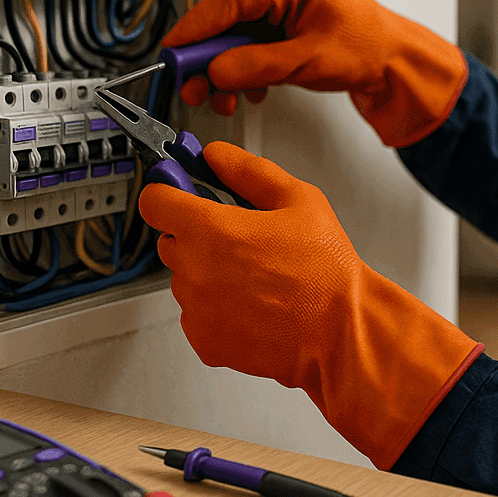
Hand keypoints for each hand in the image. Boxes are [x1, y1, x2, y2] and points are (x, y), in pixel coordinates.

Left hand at [138, 142, 482, 468]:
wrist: (342, 330)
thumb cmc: (326, 270)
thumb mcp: (298, 198)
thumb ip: (247, 170)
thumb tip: (217, 156)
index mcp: (211, 229)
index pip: (154, 201)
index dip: (170, 193)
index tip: (182, 194)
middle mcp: (196, 270)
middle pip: (171, 240)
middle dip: (197, 235)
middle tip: (240, 239)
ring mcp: (197, 309)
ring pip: (185, 279)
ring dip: (207, 274)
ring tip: (255, 277)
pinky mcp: (204, 340)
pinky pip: (196, 314)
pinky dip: (216, 309)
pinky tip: (251, 304)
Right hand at [164, 0, 467, 147]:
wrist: (399, 65)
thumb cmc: (371, 49)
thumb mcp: (308, 60)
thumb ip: (256, 65)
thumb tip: (214, 71)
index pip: (228, 0)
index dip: (195, 28)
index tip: (173, 52)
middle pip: (228, 20)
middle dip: (208, 57)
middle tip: (190, 84)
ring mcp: (286, 9)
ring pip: (237, 38)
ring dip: (226, 70)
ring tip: (222, 98)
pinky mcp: (288, 30)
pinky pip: (253, 48)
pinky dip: (245, 72)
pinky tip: (248, 92)